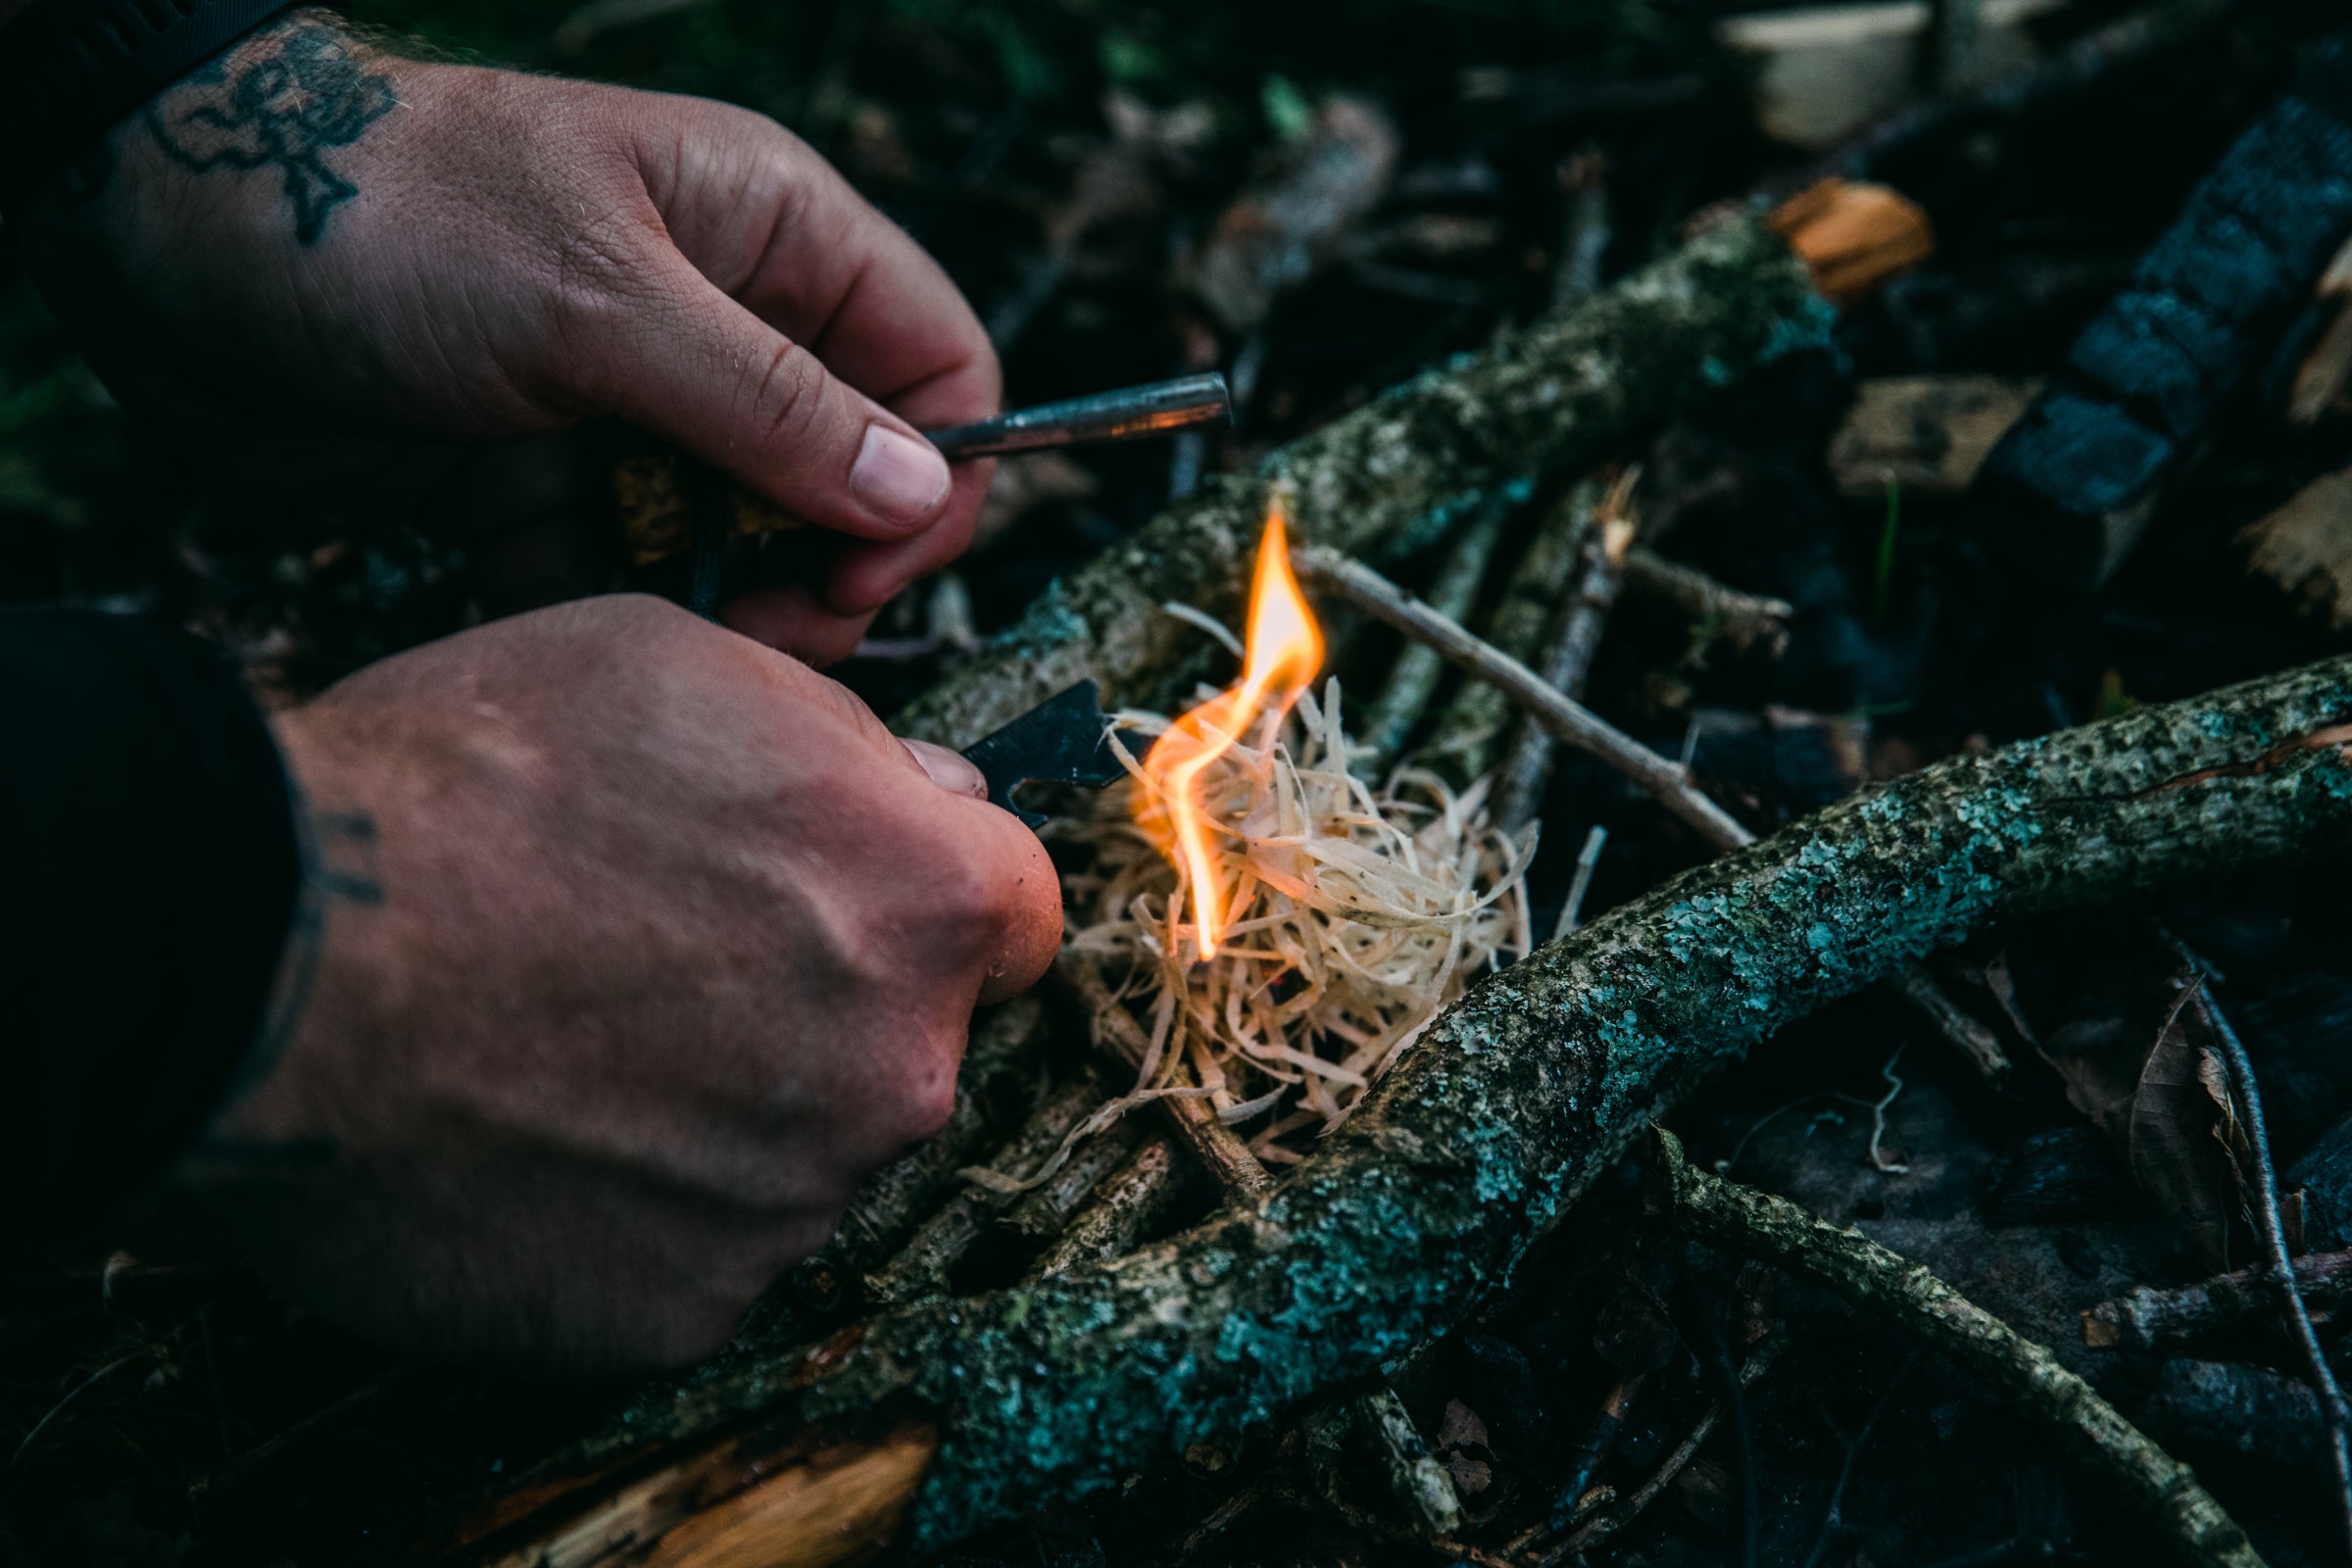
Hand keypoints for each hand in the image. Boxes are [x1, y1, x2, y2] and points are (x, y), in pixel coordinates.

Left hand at [16, 11, 997, 663]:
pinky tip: (586, 640)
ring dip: (726, 609)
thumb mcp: (600, 302)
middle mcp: (723, 324)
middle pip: (852, 478)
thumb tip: (921, 494)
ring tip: (669, 647)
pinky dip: (622, 621)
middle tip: (759, 636)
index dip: (933, 479)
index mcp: (772, 237)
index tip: (862, 573)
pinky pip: (633, 577)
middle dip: (823, 569)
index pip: (934, 363)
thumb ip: (771, 406)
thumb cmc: (392, 220)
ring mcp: (636, 409)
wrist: (169, 243)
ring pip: (746, 544)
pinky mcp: (550, 483)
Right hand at [173, 596, 1059, 1373]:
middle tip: (672, 959)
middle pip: (911, 1035)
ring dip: (735, 1101)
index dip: (927, 888)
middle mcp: (900, 1068)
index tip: (850, 888)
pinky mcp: (685, 1307)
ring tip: (575, 1041)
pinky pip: (702, 1245)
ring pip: (808, 1143)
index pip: (1014, 911)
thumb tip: (922, 791)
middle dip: (828, 998)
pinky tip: (542, 1135)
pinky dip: (645, 1203)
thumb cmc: (473, 779)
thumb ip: (852, 746)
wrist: (273, 952)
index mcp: (929, 902)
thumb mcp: (691, 663)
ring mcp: (794, 1203)